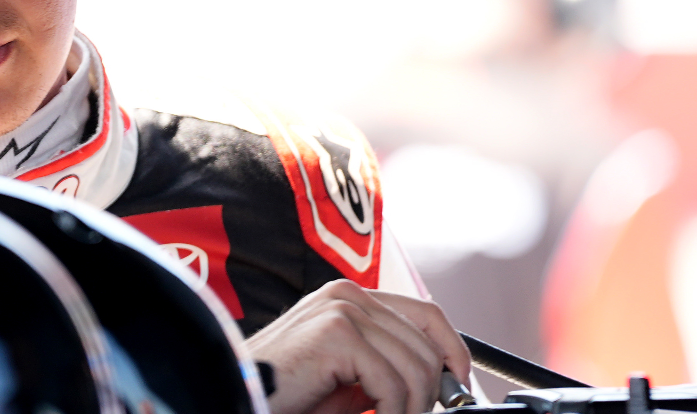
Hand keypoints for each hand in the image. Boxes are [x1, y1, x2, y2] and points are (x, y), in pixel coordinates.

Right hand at [246, 279, 469, 413]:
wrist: (238, 394)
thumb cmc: (286, 393)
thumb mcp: (350, 378)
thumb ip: (387, 365)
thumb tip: (444, 381)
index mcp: (350, 297)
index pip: (426, 314)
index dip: (453, 351)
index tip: (458, 387)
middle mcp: (348, 294)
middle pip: (427, 345)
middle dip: (429, 393)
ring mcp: (342, 309)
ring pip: (416, 367)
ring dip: (408, 408)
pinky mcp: (336, 332)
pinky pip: (393, 383)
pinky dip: (392, 412)